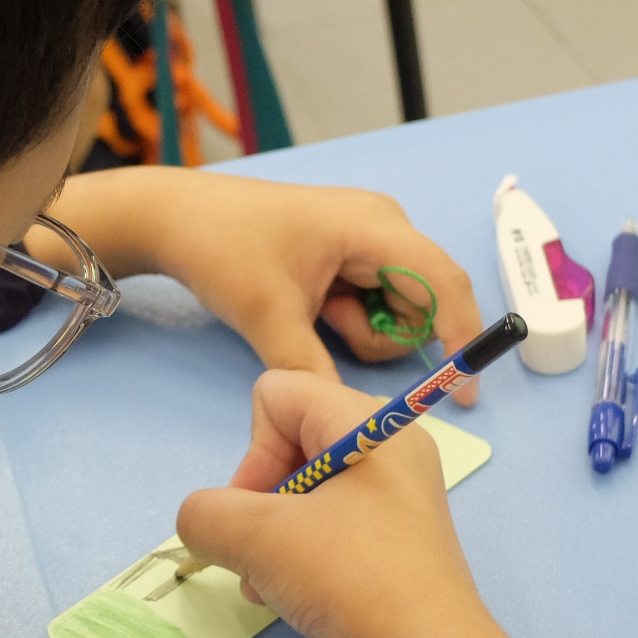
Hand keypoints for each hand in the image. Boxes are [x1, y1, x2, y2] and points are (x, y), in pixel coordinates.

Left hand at [49, 167, 485, 404]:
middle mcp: (384, 225)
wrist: (175, 218)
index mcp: (375, 225)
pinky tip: (309, 305)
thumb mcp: (268, 316)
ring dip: (358, 326)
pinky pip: (372, 299)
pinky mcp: (350, 250)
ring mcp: (368, 236)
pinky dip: (346, 315)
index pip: (443, 284)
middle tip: (325, 327)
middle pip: (421, 302)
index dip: (462, 337)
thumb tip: (344, 418)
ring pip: (396, 307)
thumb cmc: (223, 249)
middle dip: (380, 332)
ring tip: (308, 311)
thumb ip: (312, 370)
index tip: (462, 390)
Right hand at [176, 371, 527, 637]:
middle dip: (258, 501)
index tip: (261, 508)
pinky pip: (324, 529)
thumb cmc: (352, 579)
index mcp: (370, 425)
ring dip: (269, 539)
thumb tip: (201, 522)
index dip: (254, 450)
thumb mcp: (260, 537)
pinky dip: (296, 558)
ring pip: (300, 494)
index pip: (277, 394)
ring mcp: (391, 500)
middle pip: (286, 443)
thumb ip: (205, 514)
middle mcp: (387, 451)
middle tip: (261, 549)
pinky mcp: (389, 544)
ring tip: (273, 582)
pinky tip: (290, 597)